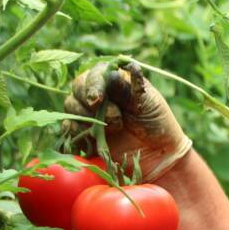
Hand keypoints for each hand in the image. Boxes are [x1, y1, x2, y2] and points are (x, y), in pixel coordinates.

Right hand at [63, 62, 192, 180]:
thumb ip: (127, 89)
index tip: (98, 99)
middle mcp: (99, 95)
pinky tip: (91, 137)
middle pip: (77, 88)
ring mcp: (90, 114)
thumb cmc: (157, 124)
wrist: (159, 155)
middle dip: (90, 102)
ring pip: (71, 106)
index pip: (94, 74)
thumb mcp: (147, 102)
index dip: (93, 85)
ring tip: (114, 129)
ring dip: (87, 117)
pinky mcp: (84, 134)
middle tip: (115, 119)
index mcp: (115, 81)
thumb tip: (111, 73)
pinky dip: (75, 131)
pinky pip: (68, 128)